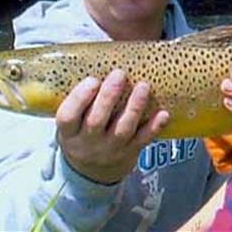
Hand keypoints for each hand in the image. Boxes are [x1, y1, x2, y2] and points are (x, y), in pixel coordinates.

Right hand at [56, 69, 168, 183]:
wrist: (91, 172)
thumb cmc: (81, 133)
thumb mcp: (71, 121)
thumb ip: (80, 100)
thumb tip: (98, 59)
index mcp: (69, 132)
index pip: (68, 117)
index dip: (79, 98)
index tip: (92, 80)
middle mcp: (88, 143)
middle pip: (97, 121)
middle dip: (109, 97)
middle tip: (120, 74)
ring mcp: (110, 150)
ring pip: (122, 130)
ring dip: (134, 107)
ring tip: (143, 86)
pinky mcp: (130, 153)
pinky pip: (143, 141)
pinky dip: (154, 128)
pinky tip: (163, 113)